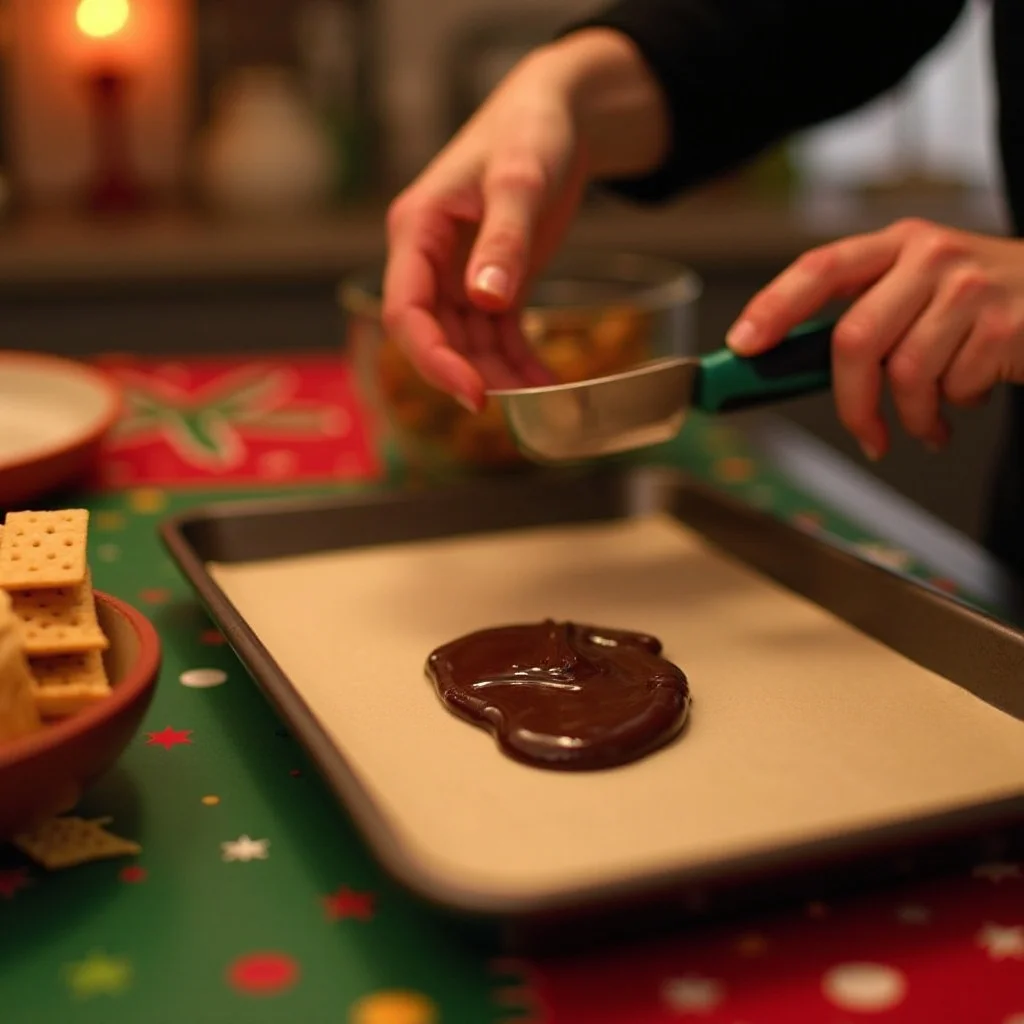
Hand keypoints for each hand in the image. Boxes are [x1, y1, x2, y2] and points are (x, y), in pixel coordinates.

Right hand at [383, 30, 668, 410]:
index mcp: (417, 230)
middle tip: (519, 404)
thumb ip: (503, 239)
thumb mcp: (521, 179)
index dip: (433, 359)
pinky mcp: (491, 283)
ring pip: (468, 342)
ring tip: (545, 398)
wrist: (558, 114)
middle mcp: (430, 260)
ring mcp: (458, 275)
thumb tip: (485, 300)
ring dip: (500, 374)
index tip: (474, 394)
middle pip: (435, 336)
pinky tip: (546, 383)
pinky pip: (497, 334)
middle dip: (472, 374)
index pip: (406, 311)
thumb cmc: (532, 131)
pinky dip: (519, 360)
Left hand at [726, 218, 1023, 459]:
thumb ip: (862, 318)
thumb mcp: (915, 292)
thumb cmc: (975, 305)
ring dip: (912, 416)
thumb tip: (788, 368)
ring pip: (906, 373)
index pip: (819, 268)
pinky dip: (954, 408)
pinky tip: (969, 394)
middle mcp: (929, 256)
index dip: (774, 308)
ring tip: (928, 421)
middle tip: (865, 434)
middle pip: (855, 338)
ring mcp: (970, 286)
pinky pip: (954, 387)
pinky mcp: (1005, 323)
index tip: (743, 346)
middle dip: (853, 402)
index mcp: (894, 245)